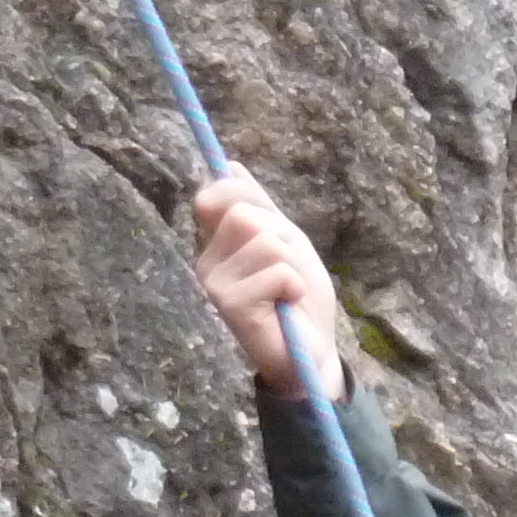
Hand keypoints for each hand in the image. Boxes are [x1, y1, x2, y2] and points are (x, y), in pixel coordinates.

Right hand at [194, 168, 344, 396]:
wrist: (311, 352)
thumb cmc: (298, 299)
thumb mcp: (285, 242)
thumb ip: (260, 206)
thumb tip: (231, 165)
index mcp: (215, 244)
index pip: (217, 194)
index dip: (246, 196)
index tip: (271, 223)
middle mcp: (206, 263)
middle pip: (245, 213)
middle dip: (281, 237)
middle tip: (286, 270)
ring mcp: (214, 285)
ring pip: (263, 240)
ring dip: (290, 264)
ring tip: (286, 290)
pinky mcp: (230, 306)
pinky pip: (276, 271)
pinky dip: (293, 285)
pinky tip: (285, 306)